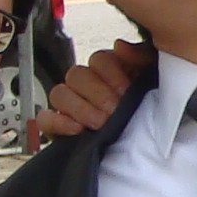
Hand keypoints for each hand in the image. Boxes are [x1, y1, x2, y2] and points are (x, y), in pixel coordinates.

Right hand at [26, 38, 146, 148]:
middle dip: (97, 93)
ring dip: (80, 107)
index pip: (99, 59)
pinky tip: (77, 129)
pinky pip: (45, 119)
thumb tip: (119, 46)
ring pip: (59, 93)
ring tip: (100, 123)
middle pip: (77, 74)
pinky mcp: (58, 127)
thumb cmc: (148, 112)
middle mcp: (86, 86)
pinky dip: (58, 122)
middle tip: (113, 111)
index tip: (126, 91)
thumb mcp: (151, 82)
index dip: (111, 73)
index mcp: (109, 72)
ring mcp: (69, 106)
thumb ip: (140, 57)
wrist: (148, 150)